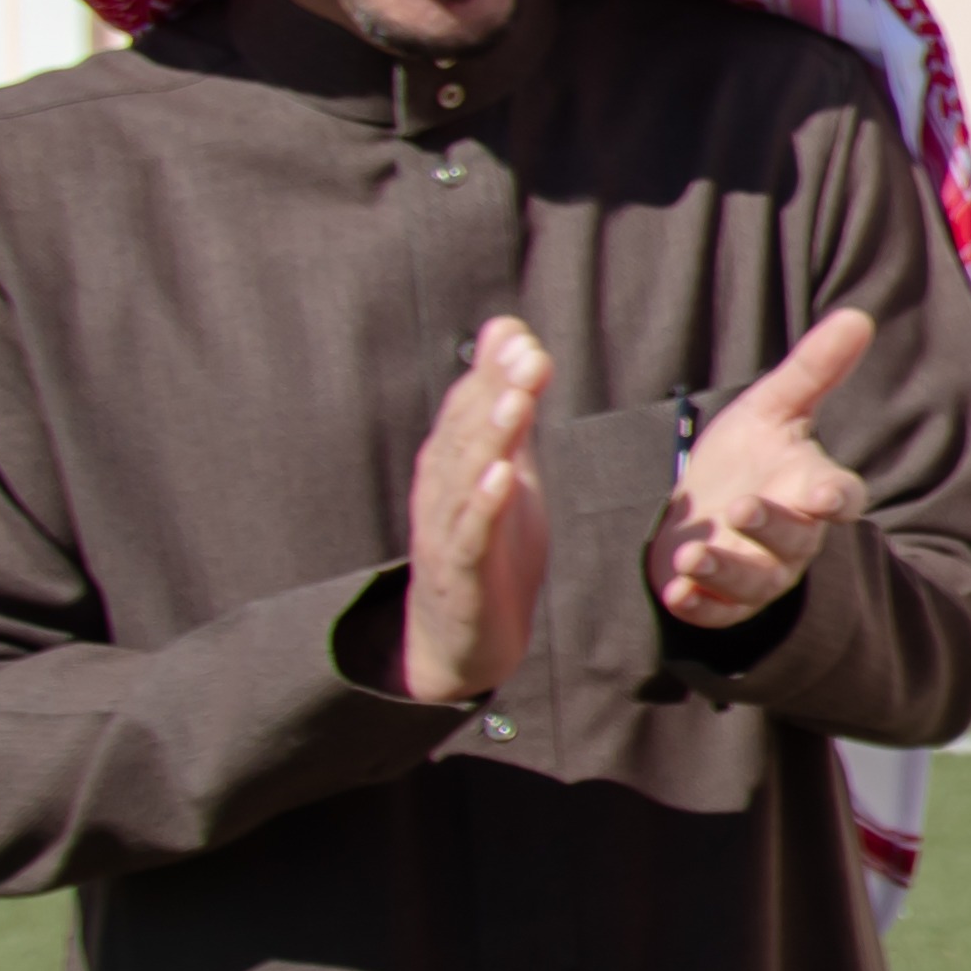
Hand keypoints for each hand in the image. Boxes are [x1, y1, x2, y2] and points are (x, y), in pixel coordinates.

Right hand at [398, 318, 553, 707]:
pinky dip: (483, 506)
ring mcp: (447, 531)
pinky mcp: (460, 573)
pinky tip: (502, 479)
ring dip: (490, 439)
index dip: (494, 374)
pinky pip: (470, 535)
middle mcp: (441, 490)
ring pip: (465, 479)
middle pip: (467, 434)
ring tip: (516, 404)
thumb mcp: (509, 467)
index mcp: (453, 463)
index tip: (522, 338)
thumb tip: (509, 331)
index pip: (470, 408)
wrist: (464, 639)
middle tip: (528, 358)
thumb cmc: (490, 546)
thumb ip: (510, 404)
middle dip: (496, 394)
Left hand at [650, 309, 876, 629]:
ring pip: (753, 581)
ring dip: (725, 569)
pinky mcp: (723, 601)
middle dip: (770, 528)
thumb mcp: (773, 407)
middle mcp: (794, 538)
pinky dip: (699, 605)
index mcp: (812, 489)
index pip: (838, 496)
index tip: (826, 496)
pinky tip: (674, 591)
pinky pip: (718, 612)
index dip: (836, 498)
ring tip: (691, 555)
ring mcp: (760, 574)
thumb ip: (814, 369)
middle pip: (794, 540)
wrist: (705, 510)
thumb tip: (858, 315)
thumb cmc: (747, 457)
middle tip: (743, 508)